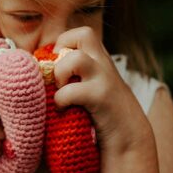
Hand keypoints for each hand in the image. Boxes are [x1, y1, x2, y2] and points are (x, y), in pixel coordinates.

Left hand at [53, 27, 151, 152]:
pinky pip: (72, 91)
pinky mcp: (101, 98)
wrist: (131, 139)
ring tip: (60, 91)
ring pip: (77, 58)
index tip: (56, 65)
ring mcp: (104, 79)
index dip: (63, 44)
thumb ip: (77, 76)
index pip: (81, 34)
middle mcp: (104, 64)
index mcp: (100, 60)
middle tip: (59, 72)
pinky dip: (60, 100)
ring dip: (60, 73)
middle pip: (84, 34)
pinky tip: (62, 110)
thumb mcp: (93, 88)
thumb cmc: (105, 115)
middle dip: (63, 48)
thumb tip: (41, 75)